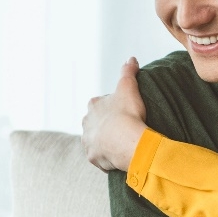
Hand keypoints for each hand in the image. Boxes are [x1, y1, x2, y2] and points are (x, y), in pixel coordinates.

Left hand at [83, 57, 147, 171]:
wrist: (128, 141)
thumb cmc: (128, 114)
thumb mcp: (128, 86)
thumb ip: (128, 71)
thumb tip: (131, 59)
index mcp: (93, 106)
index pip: (101, 105)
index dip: (114, 108)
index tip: (125, 112)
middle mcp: (86, 123)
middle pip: (96, 124)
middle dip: (106, 126)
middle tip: (124, 128)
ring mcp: (88, 141)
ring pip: (96, 141)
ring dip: (105, 142)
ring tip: (121, 143)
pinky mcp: (93, 157)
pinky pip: (100, 157)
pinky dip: (107, 157)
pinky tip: (118, 155)